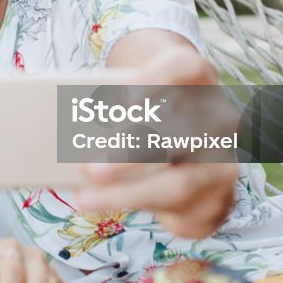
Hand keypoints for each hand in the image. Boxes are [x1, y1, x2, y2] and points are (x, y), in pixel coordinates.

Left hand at [79, 43, 239, 237]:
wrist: (189, 138)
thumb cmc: (146, 109)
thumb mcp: (132, 99)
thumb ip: (107, 108)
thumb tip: (58, 128)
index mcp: (197, 78)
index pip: (185, 68)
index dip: (154, 79)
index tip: (118, 93)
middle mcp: (219, 118)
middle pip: (181, 133)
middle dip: (131, 153)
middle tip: (89, 167)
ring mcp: (224, 162)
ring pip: (179, 183)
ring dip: (128, 193)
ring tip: (85, 198)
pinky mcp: (220, 200)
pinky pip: (182, 213)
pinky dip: (140, 211)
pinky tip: (110, 208)